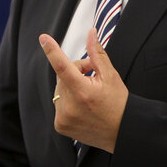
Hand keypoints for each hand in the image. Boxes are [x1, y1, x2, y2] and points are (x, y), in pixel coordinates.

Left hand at [40, 28, 128, 152]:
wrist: (123, 132)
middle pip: (62, 76)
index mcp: (83, 92)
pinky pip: (58, 104)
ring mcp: (63, 118)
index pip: (62, 66)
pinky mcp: (60, 126)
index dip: (52, 51)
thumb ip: (97, 54)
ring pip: (59, 90)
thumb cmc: (119, 104)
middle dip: (74, 71)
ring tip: (88, 92)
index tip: (43, 38)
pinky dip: (67, 101)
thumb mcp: (111, 76)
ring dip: (70, 86)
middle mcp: (70, 106)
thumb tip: (91, 33)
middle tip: (91, 74)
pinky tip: (82, 106)